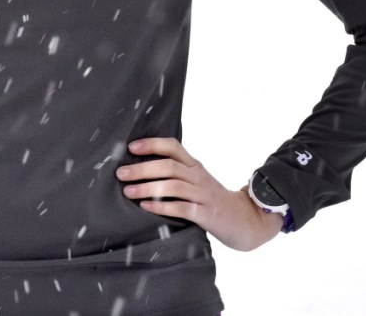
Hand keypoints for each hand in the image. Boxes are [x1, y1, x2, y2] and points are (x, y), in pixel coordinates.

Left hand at [116, 137, 281, 251]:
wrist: (244, 220)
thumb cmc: (212, 200)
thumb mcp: (197, 181)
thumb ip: (176, 174)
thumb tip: (140, 168)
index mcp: (194, 165)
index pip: (173, 147)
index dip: (152, 144)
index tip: (131, 147)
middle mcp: (198, 176)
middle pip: (169, 166)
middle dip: (142, 168)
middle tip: (121, 173)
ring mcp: (203, 195)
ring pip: (173, 186)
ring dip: (147, 187)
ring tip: (128, 191)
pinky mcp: (206, 214)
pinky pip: (182, 208)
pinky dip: (162, 207)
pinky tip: (146, 207)